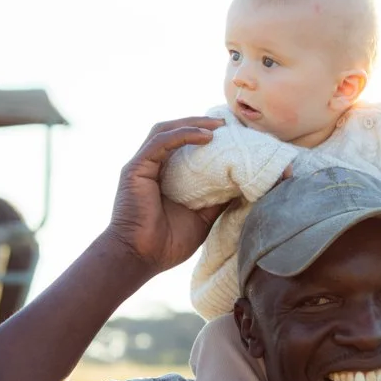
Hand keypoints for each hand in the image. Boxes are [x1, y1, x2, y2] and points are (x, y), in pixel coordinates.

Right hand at [108, 117, 225, 273]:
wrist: (140, 258)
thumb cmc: (167, 243)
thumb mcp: (202, 218)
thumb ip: (217, 200)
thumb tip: (244, 187)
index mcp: (165, 175)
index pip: (184, 145)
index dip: (205, 134)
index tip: (231, 133)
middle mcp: (152, 166)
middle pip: (175, 131)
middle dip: (200, 122)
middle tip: (228, 123)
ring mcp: (142, 165)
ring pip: (166, 130)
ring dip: (192, 123)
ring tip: (218, 125)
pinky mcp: (136, 169)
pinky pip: (160, 142)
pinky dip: (183, 135)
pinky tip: (205, 136)